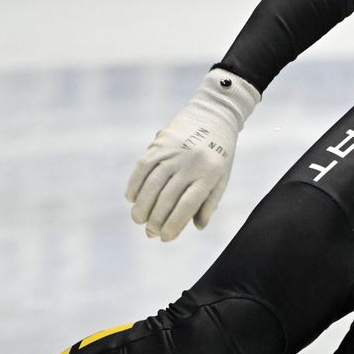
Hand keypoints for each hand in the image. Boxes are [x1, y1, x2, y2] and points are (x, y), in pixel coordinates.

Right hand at [125, 68, 259, 239]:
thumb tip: (197, 227)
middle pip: (167, 198)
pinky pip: (142, 167)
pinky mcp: (159, 143)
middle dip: (156, 219)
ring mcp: (173, 152)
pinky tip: (132, 198)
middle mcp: (190, 164)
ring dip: (142, 206)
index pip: (187, 206)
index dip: (174, 225)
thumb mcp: (222, 178)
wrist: (214, 114)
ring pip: (151, 185)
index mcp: (208, 175)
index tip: (165, 238)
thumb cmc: (220, 152)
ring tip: (138, 220)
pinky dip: (135, 184)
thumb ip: (210, 202)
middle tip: (150, 233)